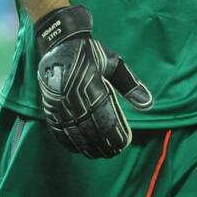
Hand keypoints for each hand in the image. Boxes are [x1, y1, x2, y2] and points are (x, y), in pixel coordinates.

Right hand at [35, 5, 152, 157]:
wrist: (60, 42)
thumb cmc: (91, 52)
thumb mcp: (115, 63)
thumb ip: (131, 85)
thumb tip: (148, 104)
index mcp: (92, 84)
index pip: (104, 116)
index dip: (113, 133)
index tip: (123, 143)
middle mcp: (73, 96)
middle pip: (89, 128)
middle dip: (102, 143)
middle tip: (113, 152)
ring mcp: (58, 102)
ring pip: (73, 131)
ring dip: (86, 146)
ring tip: (99, 154)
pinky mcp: (48, 105)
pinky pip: (57, 129)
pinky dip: (68, 141)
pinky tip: (78, 148)